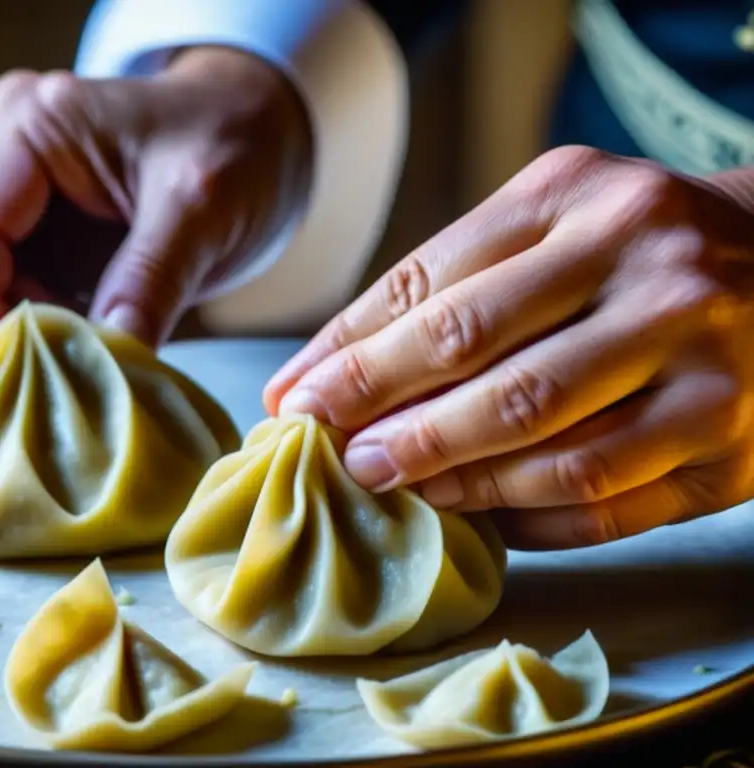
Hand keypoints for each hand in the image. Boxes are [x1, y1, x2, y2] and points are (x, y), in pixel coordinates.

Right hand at [0, 47, 310, 348]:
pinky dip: (34, 316)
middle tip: (56, 370)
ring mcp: (17, 183)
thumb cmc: (235, 144)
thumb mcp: (202, 208)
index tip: (8, 369)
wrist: (261, 132)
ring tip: (75, 352)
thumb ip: (152, 279)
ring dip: (15, 318)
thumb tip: (111, 355)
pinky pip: (9, 280)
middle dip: (0, 315)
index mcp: (35, 122)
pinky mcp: (38, 222)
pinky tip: (78, 339)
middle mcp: (6, 144)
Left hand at [265, 146, 753, 549]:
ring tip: (390, 484)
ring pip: (542, 441)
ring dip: (448, 474)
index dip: (350, 352)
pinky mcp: (729, 442)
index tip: (293, 399)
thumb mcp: (549, 224)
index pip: (430, 284)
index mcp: (577, 198)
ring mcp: (699, 356)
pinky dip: (523, 517)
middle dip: (385, 415)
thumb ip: (450, 286)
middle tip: (332, 452)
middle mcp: (645, 265)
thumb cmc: (635, 248)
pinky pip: (604, 501)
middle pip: (479, 357)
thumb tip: (328, 372)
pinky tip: (474, 516)